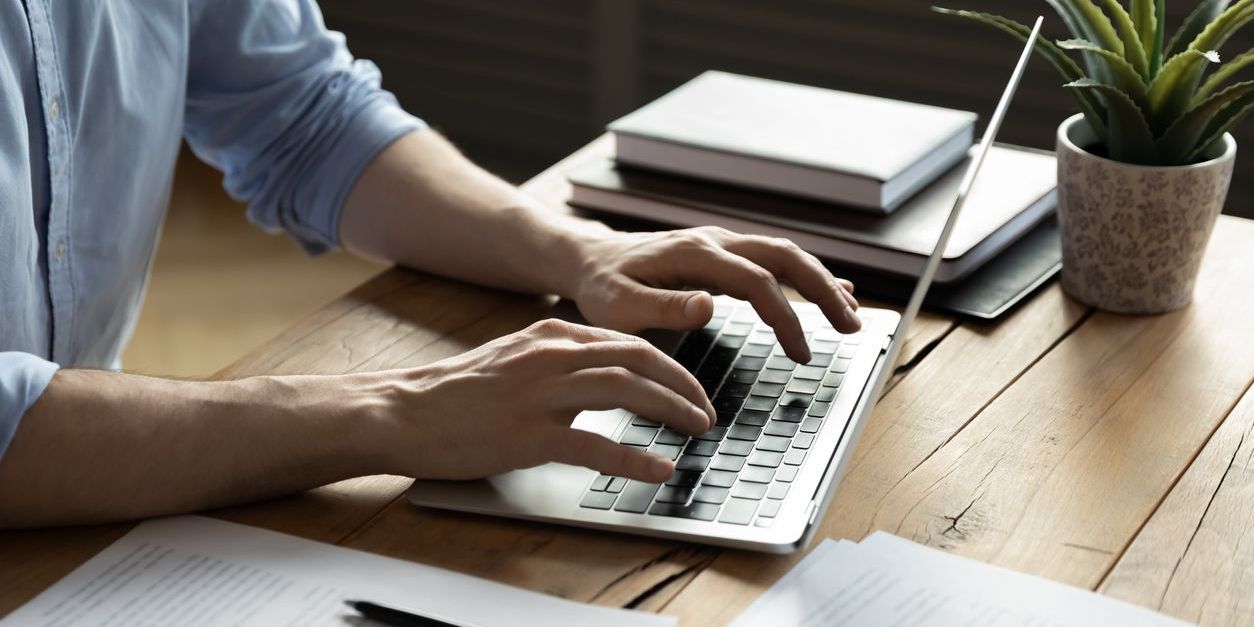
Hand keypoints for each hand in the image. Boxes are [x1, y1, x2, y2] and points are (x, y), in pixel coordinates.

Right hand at [366, 319, 715, 481]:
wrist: (401, 410)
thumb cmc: (453, 393)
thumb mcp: (512, 358)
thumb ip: (557, 361)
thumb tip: (602, 373)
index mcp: (550, 337)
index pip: (627, 341)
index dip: (669, 364)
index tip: (690, 386)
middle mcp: (551, 357)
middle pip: (639, 359)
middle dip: (682, 384)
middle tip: (705, 410)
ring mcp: (540, 395)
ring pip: (626, 391)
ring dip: (671, 410)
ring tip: (696, 430)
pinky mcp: (527, 435)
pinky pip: (595, 445)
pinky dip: (634, 458)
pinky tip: (659, 470)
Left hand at [568, 227, 860, 363]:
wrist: (588, 259)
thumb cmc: (601, 287)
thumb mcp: (619, 306)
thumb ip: (663, 308)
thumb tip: (708, 306)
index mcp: (693, 254)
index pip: (756, 282)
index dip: (785, 317)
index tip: (802, 353)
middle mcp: (714, 240)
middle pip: (785, 256)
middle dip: (823, 290)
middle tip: (852, 327)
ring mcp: (721, 244)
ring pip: (785, 254)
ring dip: (821, 282)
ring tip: (850, 316)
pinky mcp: (722, 254)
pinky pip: (773, 260)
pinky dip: (805, 276)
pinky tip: (834, 290)